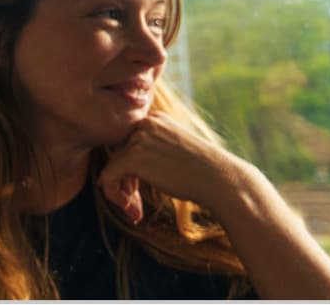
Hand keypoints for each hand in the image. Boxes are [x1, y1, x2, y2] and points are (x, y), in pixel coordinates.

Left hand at [98, 112, 257, 221]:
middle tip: (135, 204)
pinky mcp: (133, 158)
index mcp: (155, 119)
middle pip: (119, 155)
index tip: (139, 189)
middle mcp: (144, 124)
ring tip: (135, 210)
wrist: (221, 180)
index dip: (131, 170)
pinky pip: (108, 178)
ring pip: (112, 168)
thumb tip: (113, 166)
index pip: (129, 143)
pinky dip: (114, 195)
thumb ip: (150, 149)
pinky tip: (131, 209)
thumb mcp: (174, 150)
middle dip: (126, 182)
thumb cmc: (202, 172)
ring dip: (123, 192)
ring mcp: (138, 139)